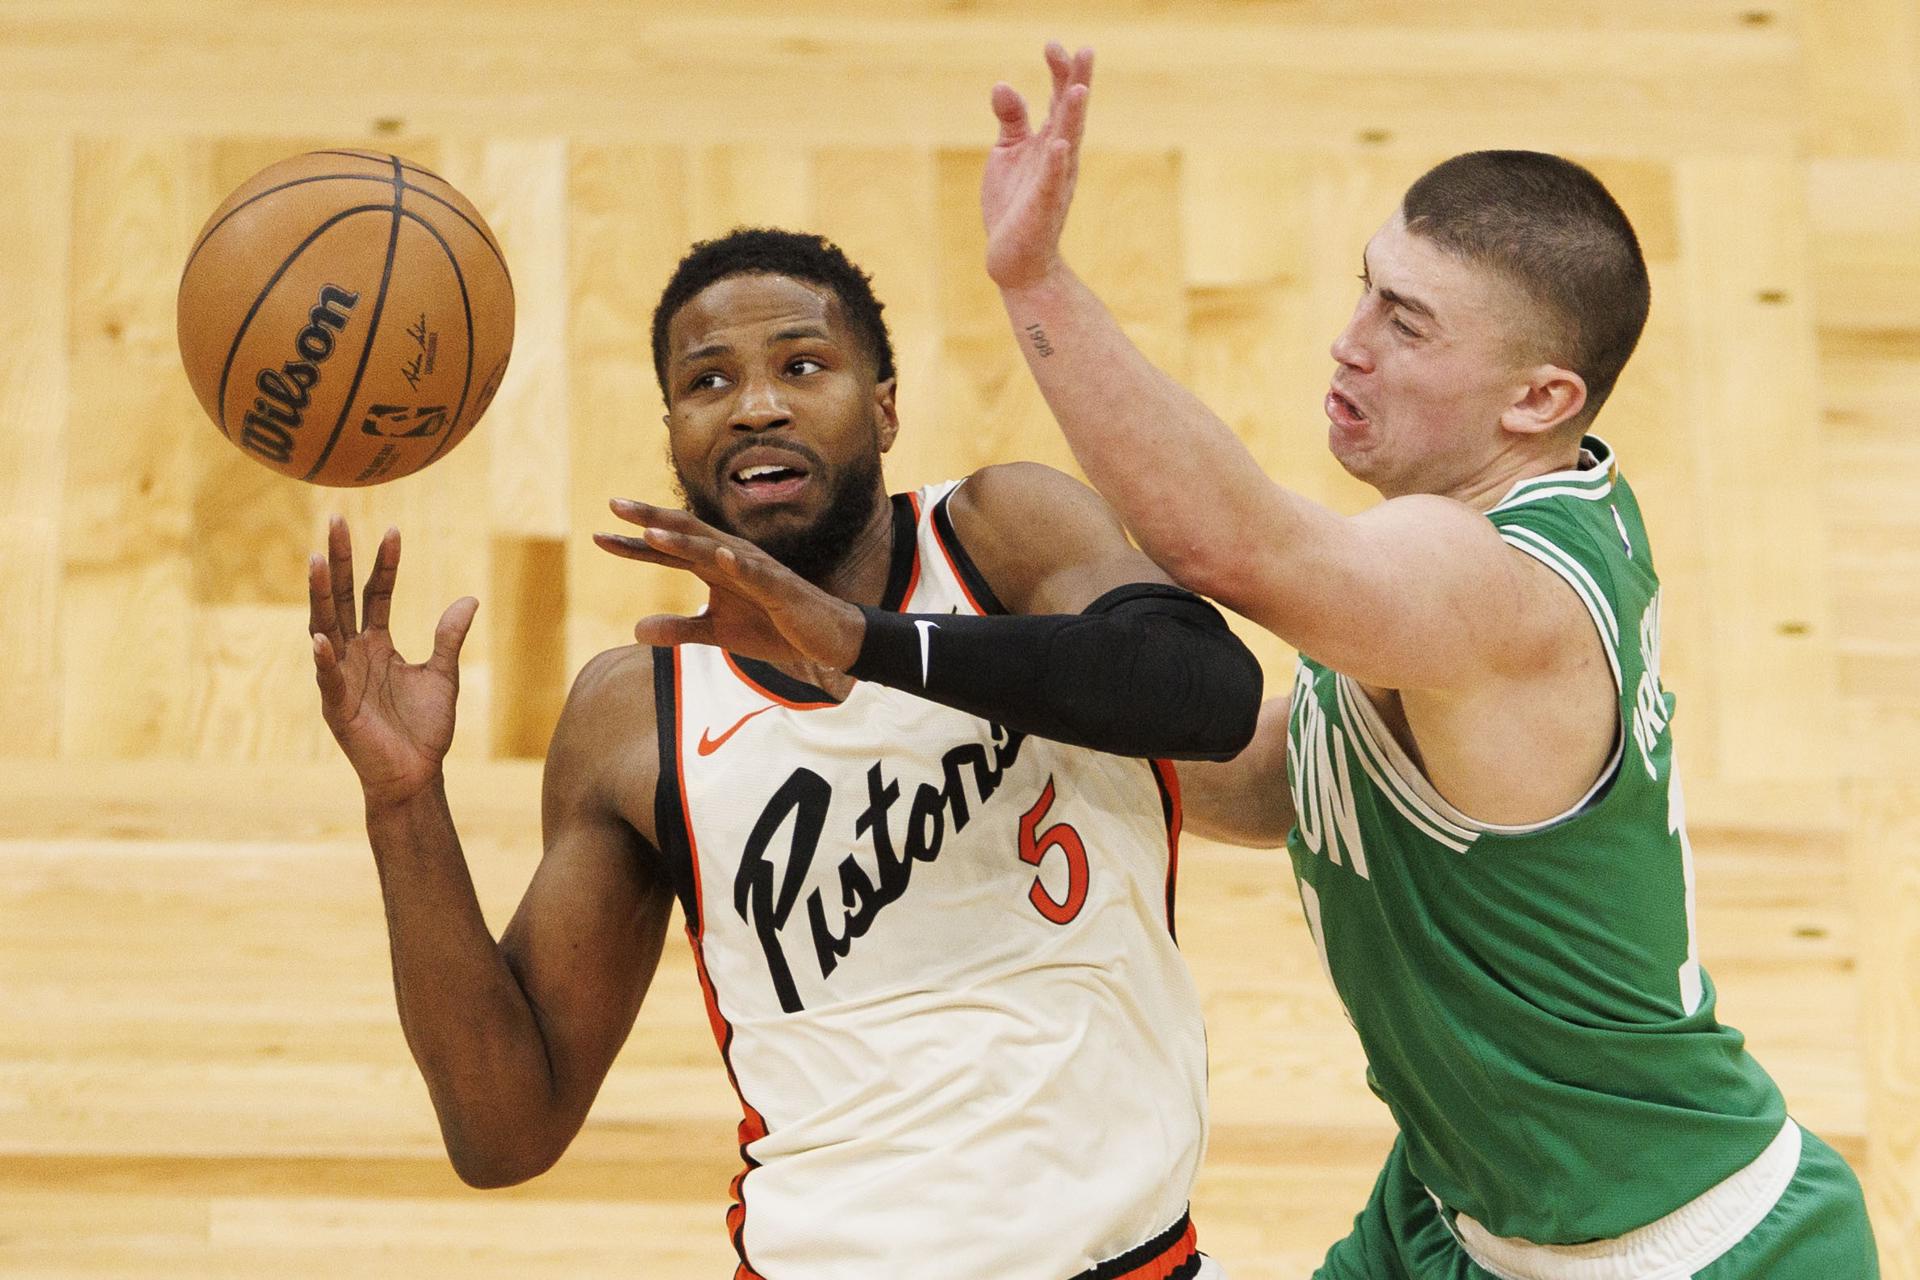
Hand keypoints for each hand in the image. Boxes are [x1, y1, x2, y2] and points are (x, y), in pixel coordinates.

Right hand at [308, 517, 477, 806]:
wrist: (415, 776)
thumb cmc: (424, 730)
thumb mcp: (442, 675)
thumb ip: (448, 637)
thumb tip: (468, 598)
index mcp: (376, 645)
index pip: (375, 593)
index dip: (384, 563)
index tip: (393, 529)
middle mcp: (354, 654)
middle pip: (342, 598)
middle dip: (339, 560)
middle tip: (335, 519)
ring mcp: (341, 678)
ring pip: (326, 627)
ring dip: (320, 595)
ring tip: (317, 561)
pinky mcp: (337, 708)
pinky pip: (329, 679)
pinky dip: (325, 660)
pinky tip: (321, 638)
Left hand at [595, 500, 864, 681]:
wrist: (824, 638)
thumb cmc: (773, 628)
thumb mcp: (718, 634)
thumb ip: (679, 629)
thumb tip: (635, 630)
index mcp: (715, 567)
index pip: (668, 551)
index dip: (633, 545)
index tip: (599, 537)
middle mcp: (731, 559)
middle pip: (685, 533)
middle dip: (650, 519)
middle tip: (614, 504)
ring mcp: (756, 570)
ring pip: (714, 549)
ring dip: (683, 540)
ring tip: (651, 532)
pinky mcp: (779, 588)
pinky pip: (757, 573)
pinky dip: (738, 563)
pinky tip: (720, 555)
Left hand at [982, 41, 1093, 289]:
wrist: (1015, 259)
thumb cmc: (1014, 205)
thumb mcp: (1007, 153)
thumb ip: (1010, 119)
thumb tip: (1002, 84)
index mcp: (1050, 142)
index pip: (1060, 101)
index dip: (1060, 72)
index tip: (1055, 45)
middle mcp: (1058, 159)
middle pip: (1070, 115)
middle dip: (1076, 84)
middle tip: (1085, 50)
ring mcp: (1053, 183)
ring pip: (1066, 145)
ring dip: (1073, 118)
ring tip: (1077, 89)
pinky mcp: (1040, 208)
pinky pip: (1050, 184)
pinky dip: (1054, 165)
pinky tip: (1057, 146)